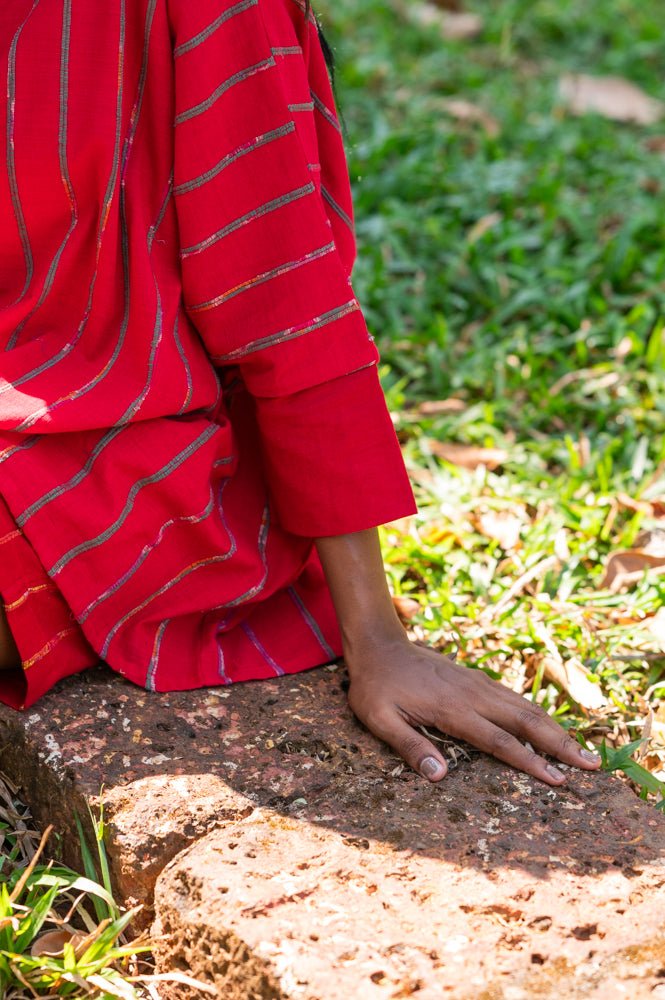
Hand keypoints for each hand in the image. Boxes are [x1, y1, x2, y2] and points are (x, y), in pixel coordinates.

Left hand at [345, 634, 601, 785]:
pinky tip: (550, 726)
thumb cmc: (375, 687)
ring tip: (583, 750)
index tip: (558, 780)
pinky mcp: (476, 679)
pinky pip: (514, 698)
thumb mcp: (379, 718)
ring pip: (525, 707)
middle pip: (526, 721)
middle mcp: (472, 694)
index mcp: (452, 709)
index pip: (499, 741)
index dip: (530, 762)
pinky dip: (538, 713)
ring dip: (556, 728)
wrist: (379, 645)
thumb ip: (409, 745)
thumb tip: (439, 776)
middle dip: (561, 744)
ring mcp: (477, 684)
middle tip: (592, 765)